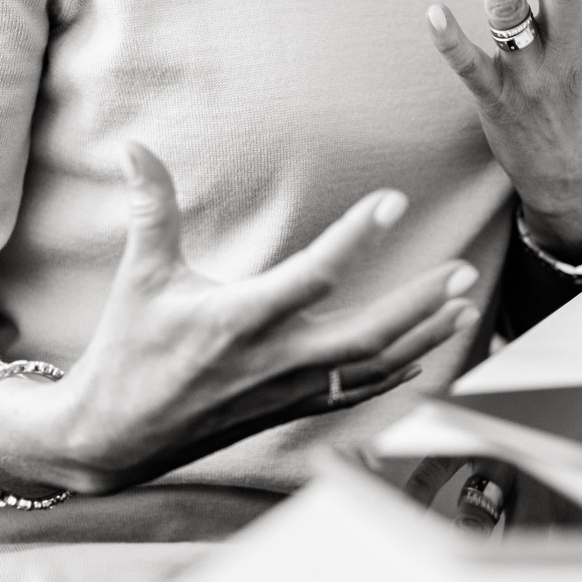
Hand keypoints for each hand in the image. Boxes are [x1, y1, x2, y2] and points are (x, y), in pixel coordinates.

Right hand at [0, 142, 478, 495]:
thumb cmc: (130, 350)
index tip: (393, 201)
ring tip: (464, 305)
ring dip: (423, 336)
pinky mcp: (291, 410)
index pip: (314, 274)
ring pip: (373, 368)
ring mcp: (288, 391)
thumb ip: (150, 207)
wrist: (117, 435)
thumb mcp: (141, 275)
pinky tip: (424, 352)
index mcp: (240, 319)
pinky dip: (396, 373)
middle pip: (368, 334)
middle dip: (420, 304)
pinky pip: (357, 393)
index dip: (357, 236)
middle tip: (462, 271)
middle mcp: (274, 360)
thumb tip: (132, 146)